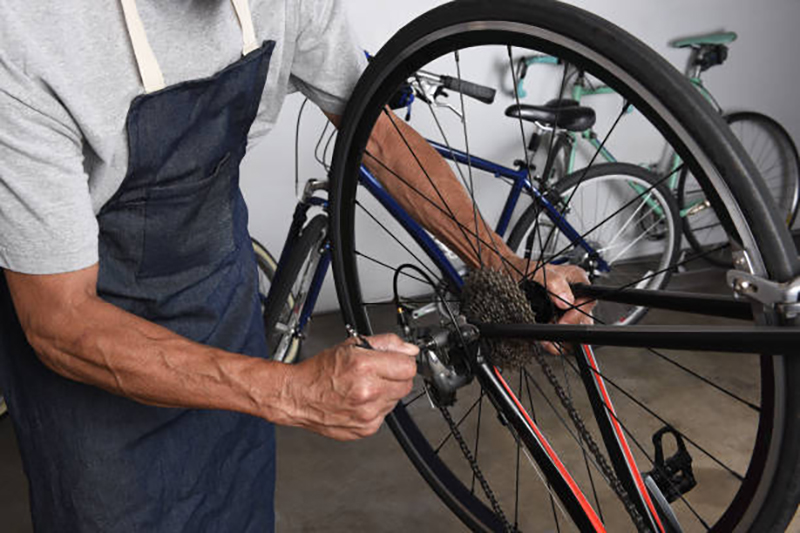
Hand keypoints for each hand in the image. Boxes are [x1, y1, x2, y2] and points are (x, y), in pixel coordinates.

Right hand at [281, 333, 417, 440]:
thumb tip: (409, 349)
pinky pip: (385, 414)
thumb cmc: (320, 372)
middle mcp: (368, 392)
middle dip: (396, 376)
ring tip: (364, 386)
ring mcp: (368, 413)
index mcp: (365, 367)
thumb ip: (385, 343)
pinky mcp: (366, 428)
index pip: (408, 367)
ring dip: (386, 392)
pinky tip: (360, 400)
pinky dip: (376, 407)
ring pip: (396, 399)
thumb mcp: (351, 345)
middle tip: (378, 373)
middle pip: (406, 384)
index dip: (403, 361)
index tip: (396, 361)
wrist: (298, 397)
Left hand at [511, 258, 594, 354]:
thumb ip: (554, 281)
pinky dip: (555, 341)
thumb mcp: (537, 271)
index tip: (563, 321)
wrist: (508, 277)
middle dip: (568, 328)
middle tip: (552, 331)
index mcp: (576, 278)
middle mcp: (575, 293)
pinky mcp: (558, 319)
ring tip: (547, 338)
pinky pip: (563, 335)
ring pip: (574, 328)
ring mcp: (568, 308)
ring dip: (562, 337)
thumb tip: (566, 300)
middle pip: (583, 317)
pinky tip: (546, 341)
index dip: (577, 313)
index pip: (588, 300)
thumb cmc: (523, 270)